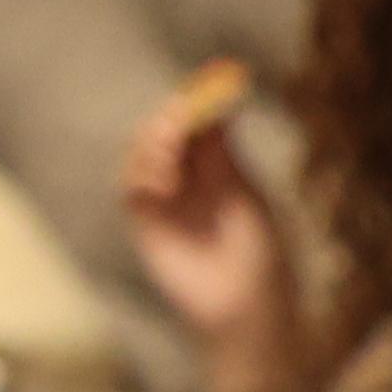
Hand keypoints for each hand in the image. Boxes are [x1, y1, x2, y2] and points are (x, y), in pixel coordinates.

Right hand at [121, 70, 299, 391]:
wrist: (245, 305)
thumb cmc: (259, 253)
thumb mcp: (245, 197)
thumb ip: (222, 157)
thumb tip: (218, 109)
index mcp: (218, 164)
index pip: (197, 122)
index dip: (195, 102)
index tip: (200, 86)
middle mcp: (187, 174)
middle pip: (164, 132)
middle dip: (168, 122)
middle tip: (177, 119)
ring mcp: (164, 196)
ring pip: (143, 154)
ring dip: (153, 147)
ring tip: (170, 149)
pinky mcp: (146, 219)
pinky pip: (132, 188)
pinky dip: (142, 177)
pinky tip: (162, 182)